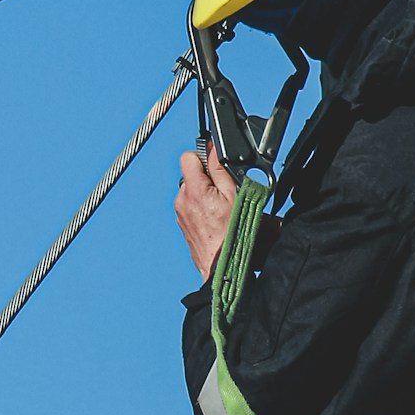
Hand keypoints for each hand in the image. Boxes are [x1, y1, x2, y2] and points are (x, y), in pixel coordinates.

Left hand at [175, 145, 238, 278]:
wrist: (221, 266)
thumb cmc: (232, 235)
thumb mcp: (234, 196)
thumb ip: (220, 169)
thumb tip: (212, 148)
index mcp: (193, 190)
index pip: (189, 157)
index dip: (204, 156)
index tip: (216, 165)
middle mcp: (182, 199)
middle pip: (191, 174)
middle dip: (208, 178)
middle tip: (224, 192)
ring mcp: (180, 212)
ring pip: (192, 190)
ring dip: (206, 193)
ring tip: (222, 208)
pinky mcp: (182, 222)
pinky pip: (191, 205)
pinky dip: (202, 207)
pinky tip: (215, 218)